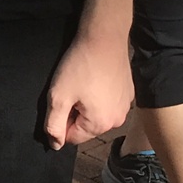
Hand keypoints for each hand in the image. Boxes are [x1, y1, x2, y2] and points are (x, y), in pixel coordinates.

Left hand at [44, 31, 130, 150]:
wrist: (104, 37)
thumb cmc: (80, 65)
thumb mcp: (58, 96)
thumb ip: (54, 125)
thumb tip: (55, 145)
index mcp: (100, 124)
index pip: (72, 137)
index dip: (61, 120)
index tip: (63, 99)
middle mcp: (117, 120)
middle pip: (86, 127)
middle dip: (75, 112)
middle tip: (72, 89)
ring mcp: (126, 107)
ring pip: (97, 114)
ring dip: (87, 104)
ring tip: (84, 82)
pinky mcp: (129, 93)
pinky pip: (108, 102)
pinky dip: (100, 95)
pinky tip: (95, 78)